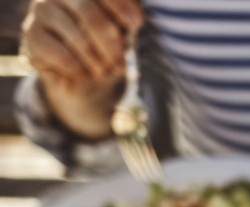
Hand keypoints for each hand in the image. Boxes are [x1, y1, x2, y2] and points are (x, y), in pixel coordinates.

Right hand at [21, 0, 143, 138]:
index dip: (121, 6)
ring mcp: (41, 11)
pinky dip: (80, 70)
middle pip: (89, 14)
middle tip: (119, 60)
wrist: (85, 75)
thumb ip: (127, 20)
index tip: (136, 24)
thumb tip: (133, 18)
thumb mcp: (125, 32)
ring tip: (103, 70)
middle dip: (111, 42)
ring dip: (97, 61)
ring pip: (77, 38)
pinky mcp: (32, 35)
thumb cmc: (107, 46)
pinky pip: (63, 56)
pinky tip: (83, 72)